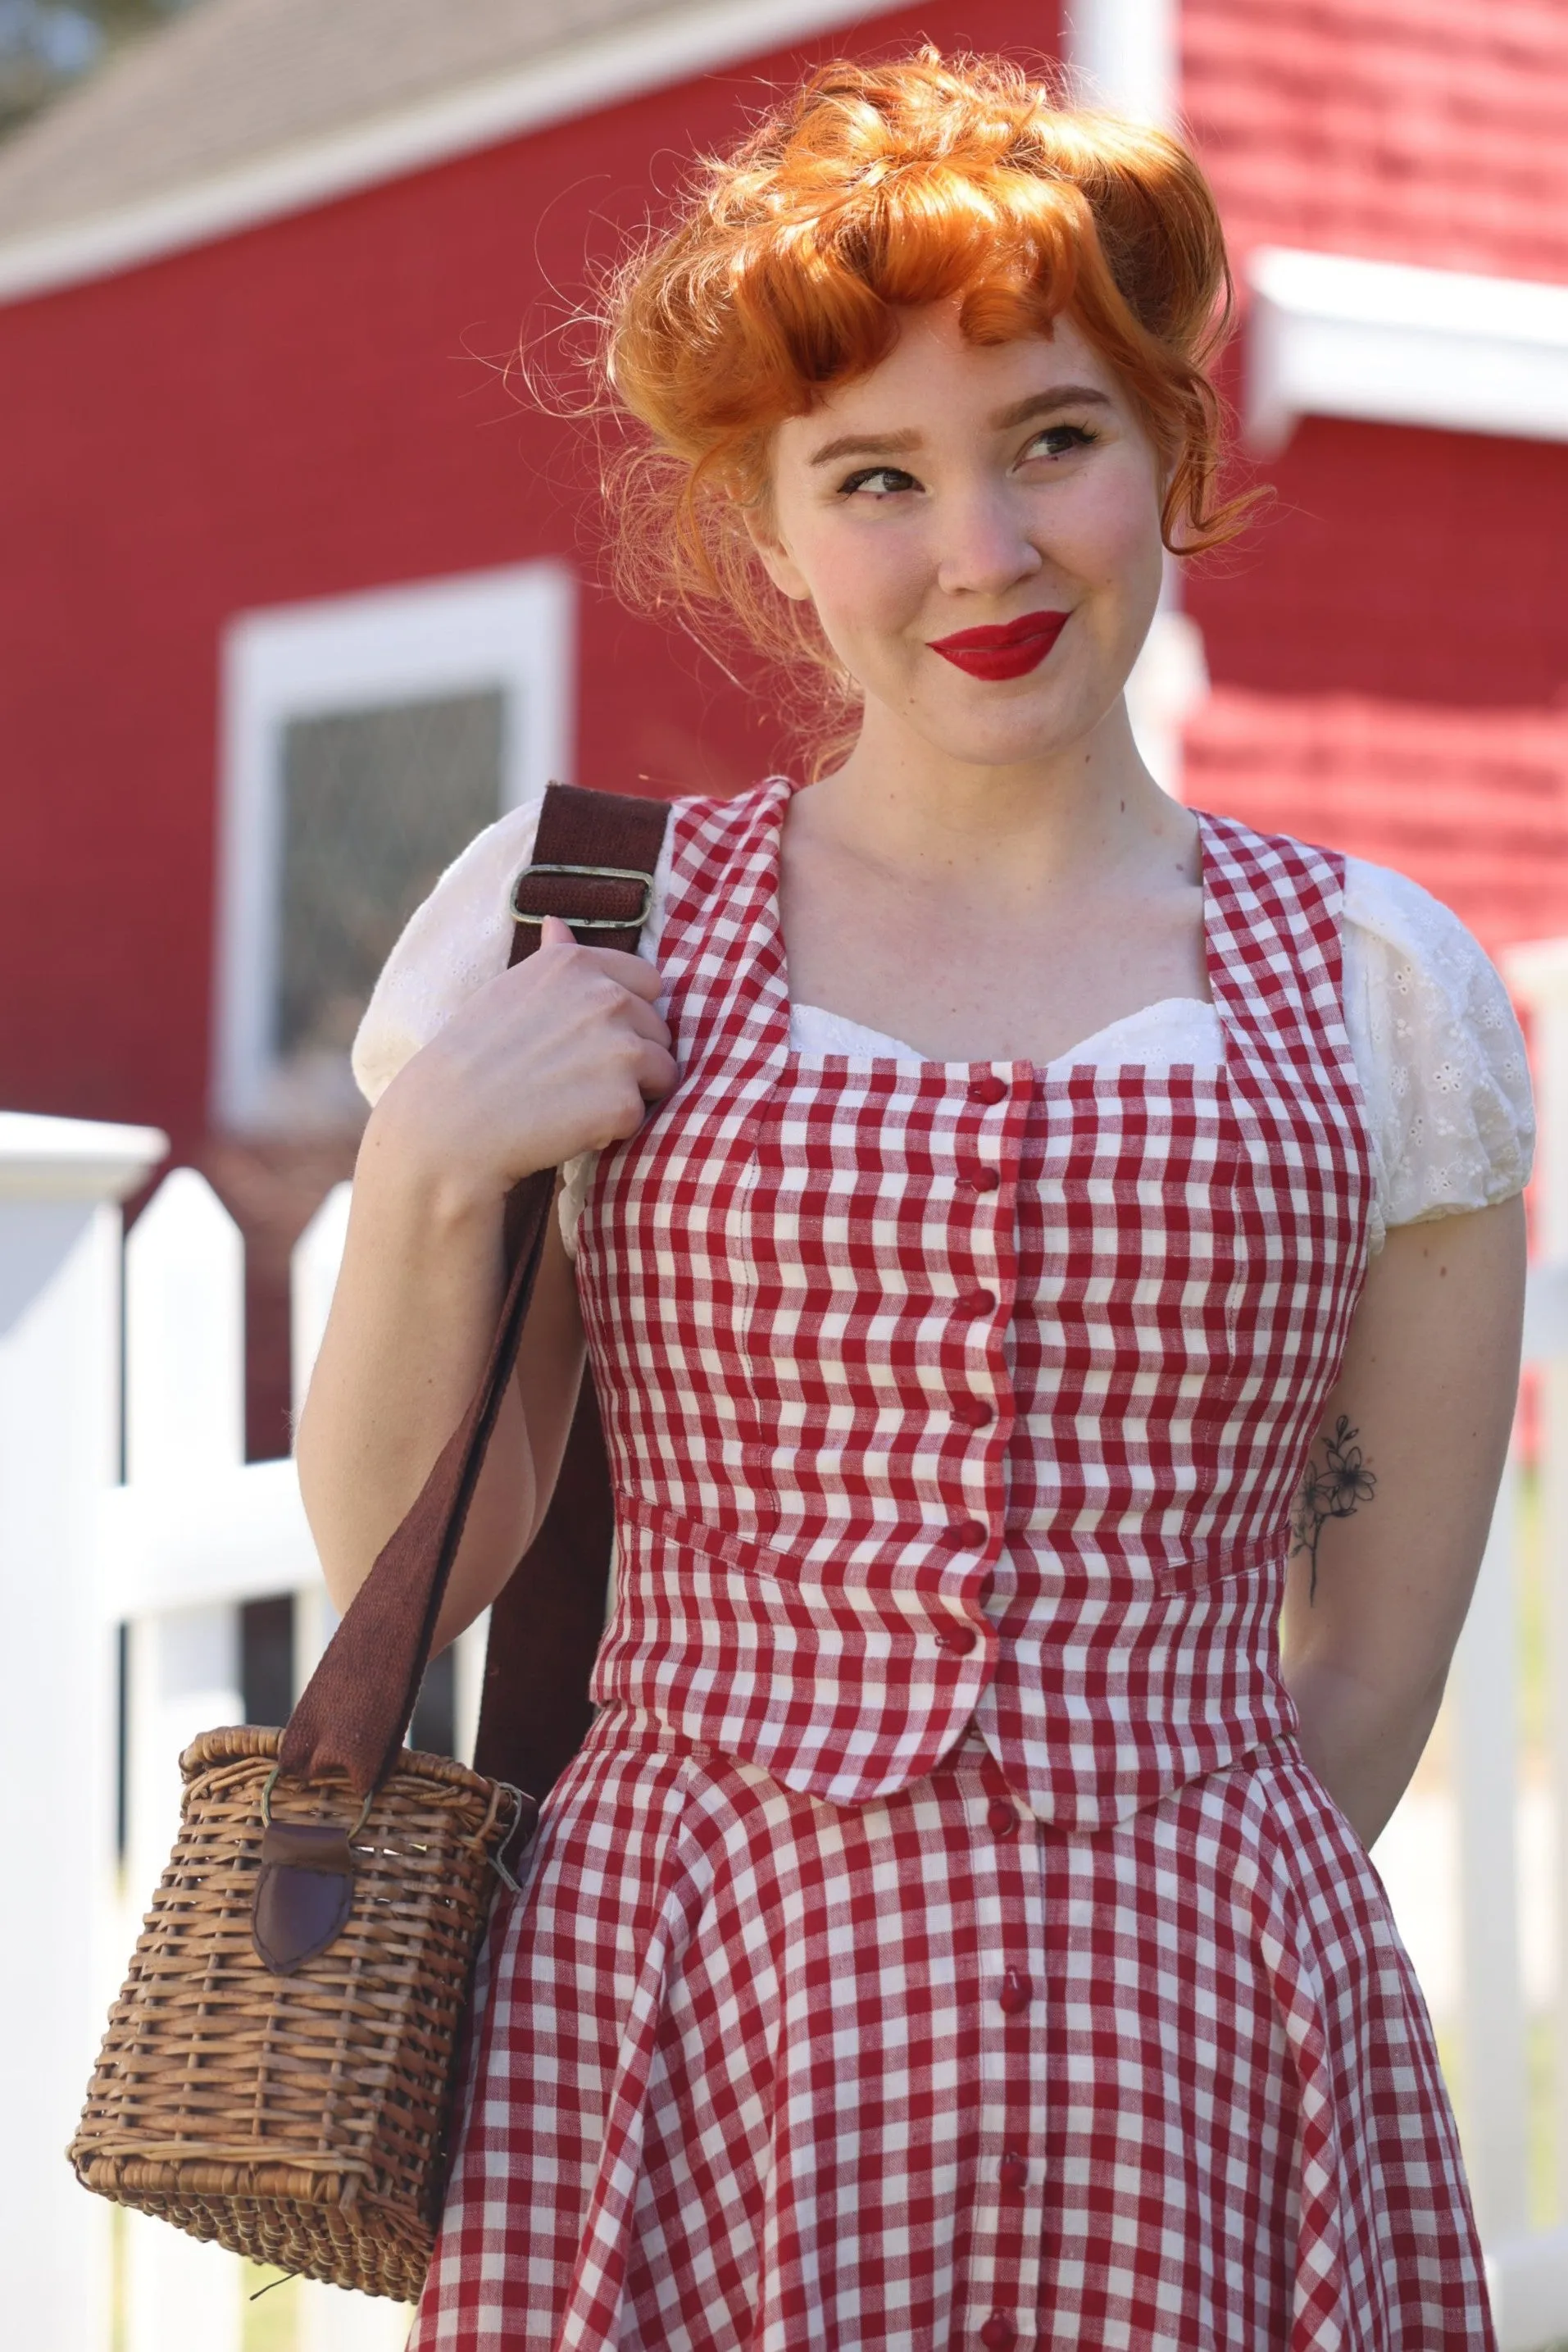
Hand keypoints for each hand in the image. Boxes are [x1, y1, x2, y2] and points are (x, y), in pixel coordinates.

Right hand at [372, 915, 677, 1201]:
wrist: (446, 1124)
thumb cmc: (471, 1058)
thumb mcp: (508, 989)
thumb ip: (551, 958)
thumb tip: (560, 923)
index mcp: (577, 964)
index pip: (647, 983)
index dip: (627, 1015)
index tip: (591, 1039)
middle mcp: (607, 997)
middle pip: (658, 1029)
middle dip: (632, 1055)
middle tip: (574, 1079)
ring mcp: (620, 1049)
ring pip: (662, 1072)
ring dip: (630, 1091)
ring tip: (573, 1102)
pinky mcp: (623, 1102)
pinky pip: (640, 1116)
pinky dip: (612, 1129)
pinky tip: (567, 1126)